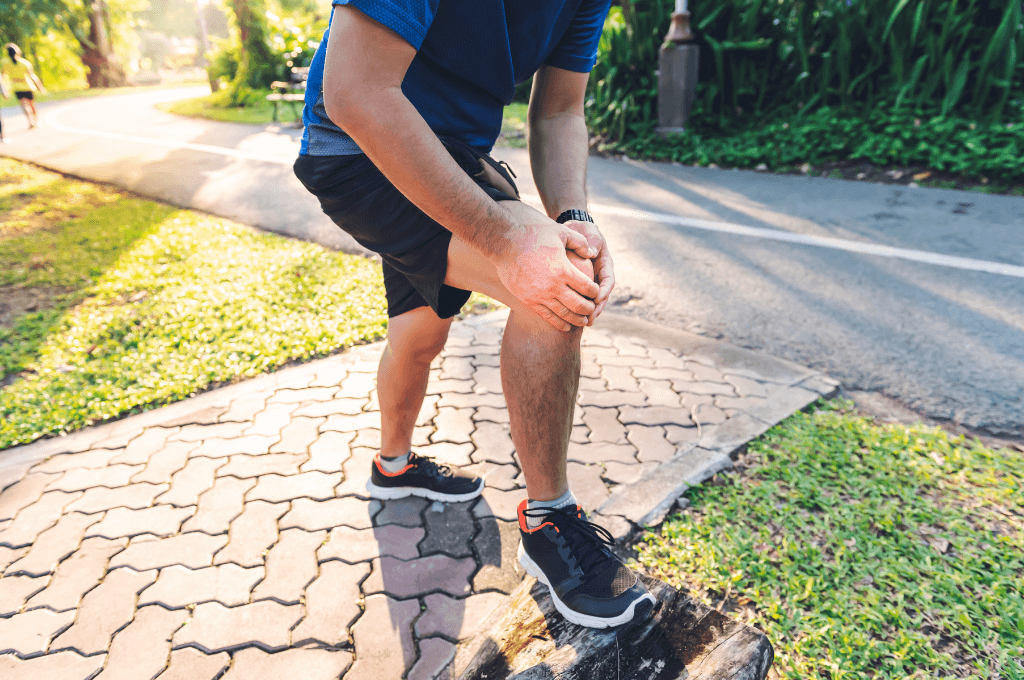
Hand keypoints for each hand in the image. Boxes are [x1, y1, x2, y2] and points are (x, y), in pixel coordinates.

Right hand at [495, 216, 600, 331]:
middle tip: (592, 309)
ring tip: (584, 321)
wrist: (504, 242)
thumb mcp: (561, 231)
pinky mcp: (528, 300)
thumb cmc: (533, 233)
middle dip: (588, 308)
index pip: (587, 287)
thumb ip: (579, 242)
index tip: (596, 291)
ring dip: (577, 319)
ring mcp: (539, 295)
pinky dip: (559, 323)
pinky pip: (546, 316)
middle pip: (578, 305)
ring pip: (564, 314)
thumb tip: (592, 253)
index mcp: (564, 270)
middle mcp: (553, 286)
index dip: (595, 291)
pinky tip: (566, 325)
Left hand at [562, 219, 614, 324]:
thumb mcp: (591, 233)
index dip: (604, 291)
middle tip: (590, 318)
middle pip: (602, 296)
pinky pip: (580, 298)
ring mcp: (590, 281)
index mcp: (605, 265)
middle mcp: (599, 276)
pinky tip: (570, 317)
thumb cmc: (583, 231)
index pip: (608, 281)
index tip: (598, 299)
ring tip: (583, 322)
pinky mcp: (580, 285)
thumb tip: (591, 253)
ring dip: (589, 312)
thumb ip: (592, 242)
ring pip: (592, 300)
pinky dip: (577, 307)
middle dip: (597, 308)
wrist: (574, 231)